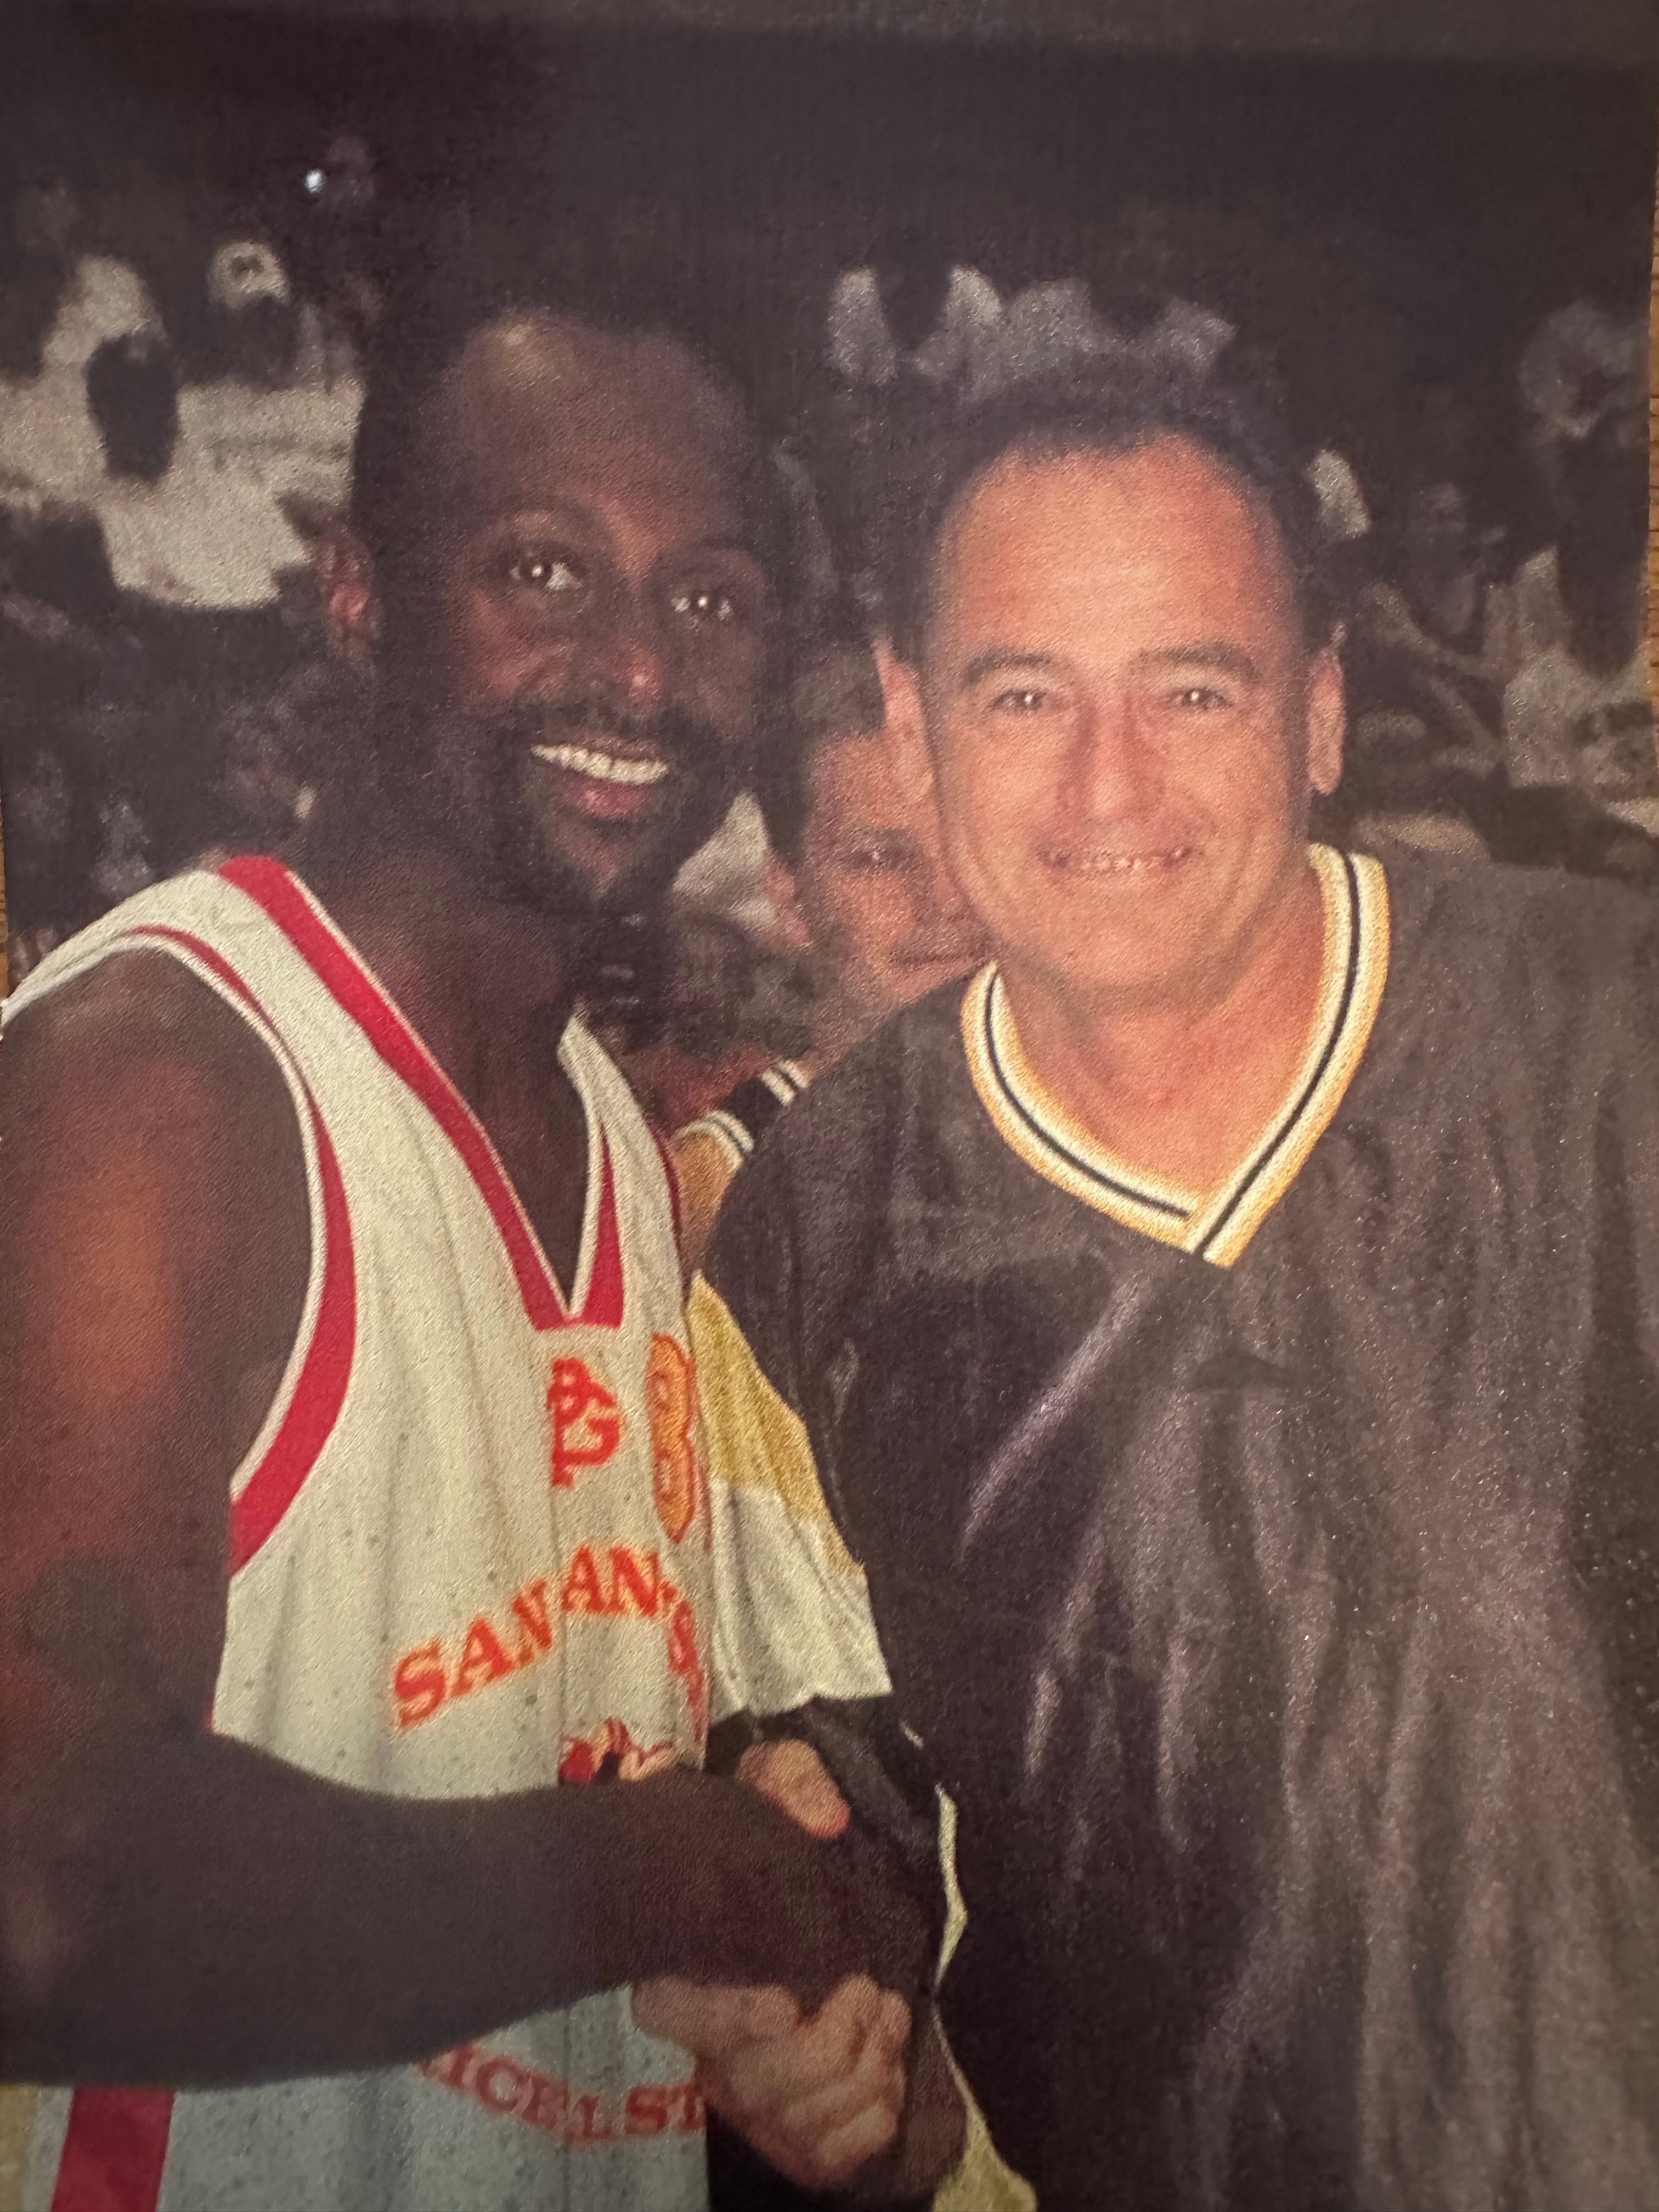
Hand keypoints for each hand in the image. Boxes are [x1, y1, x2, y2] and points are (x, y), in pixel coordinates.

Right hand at [631, 1737, 904, 2184]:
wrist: (822, 1915)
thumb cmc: (781, 1853)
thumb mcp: (777, 1788)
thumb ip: (793, 1780)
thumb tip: (827, 1818)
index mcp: (681, 1970)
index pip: (672, 2013)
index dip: (726, 2019)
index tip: (785, 2000)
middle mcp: (706, 2048)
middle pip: (751, 2085)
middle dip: (828, 2047)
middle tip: (869, 1991)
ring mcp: (749, 2097)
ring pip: (798, 2122)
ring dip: (865, 2070)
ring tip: (886, 2014)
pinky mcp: (795, 2134)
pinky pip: (832, 2155)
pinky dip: (875, 2115)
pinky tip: (887, 2064)